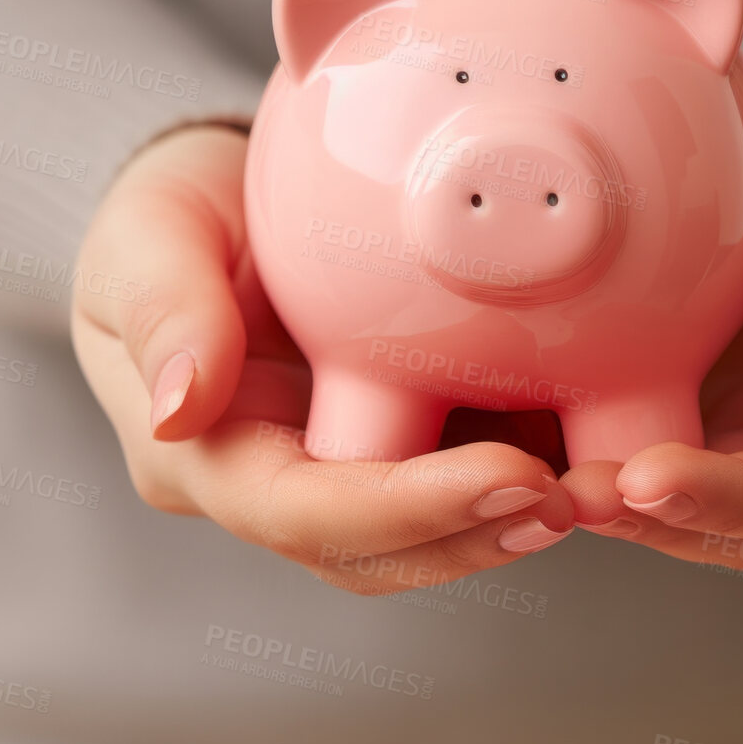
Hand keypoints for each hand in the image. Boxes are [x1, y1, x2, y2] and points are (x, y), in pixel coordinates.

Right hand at [70, 124, 573, 593]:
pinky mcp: (399, 441)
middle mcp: (277, 486)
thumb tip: (183, 408)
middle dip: (473, 535)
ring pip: (427, 542)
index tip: (505, 473)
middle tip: (570, 498)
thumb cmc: (169, 208)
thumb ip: (165, 310)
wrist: (224, 189)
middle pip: (375, 554)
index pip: (303, 513)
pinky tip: (590, 450)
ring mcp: (341, 472)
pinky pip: (463, 478)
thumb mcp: (146, 234)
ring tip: (596, 492)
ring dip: (510, 525)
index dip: (404, 511)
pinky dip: (526, 475)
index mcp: (207, 456)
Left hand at [560, 92, 742, 562]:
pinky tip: (517, 436)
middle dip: (648, 520)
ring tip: (532, 480)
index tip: (651, 476)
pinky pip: (633, 452)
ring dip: (605, 506)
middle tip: (568, 494)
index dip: (729, 498)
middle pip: (730, 529)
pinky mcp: (690, 408)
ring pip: (674, 512)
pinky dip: (583, 457)